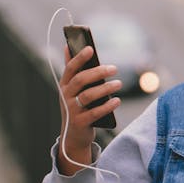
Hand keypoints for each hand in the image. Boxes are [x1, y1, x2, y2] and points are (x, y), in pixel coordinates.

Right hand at [57, 45, 121, 174]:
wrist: (74, 136)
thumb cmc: (77, 107)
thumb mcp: (73, 90)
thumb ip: (73, 70)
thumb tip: (67, 46)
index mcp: (65, 85)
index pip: (70, 68)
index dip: (79, 58)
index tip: (90, 48)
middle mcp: (66, 96)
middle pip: (81, 80)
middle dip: (98, 72)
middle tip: (114, 68)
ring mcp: (72, 110)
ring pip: (88, 96)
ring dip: (105, 88)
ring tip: (119, 84)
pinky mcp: (80, 123)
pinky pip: (94, 113)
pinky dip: (107, 106)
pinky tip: (117, 101)